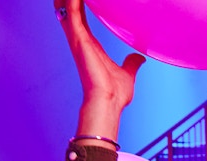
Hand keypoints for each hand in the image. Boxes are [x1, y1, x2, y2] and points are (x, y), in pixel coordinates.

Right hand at [55, 0, 144, 141]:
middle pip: (69, 11)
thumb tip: (139, 59)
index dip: (80, 5)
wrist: (109, 103)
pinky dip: (73, 2)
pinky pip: (72, 14)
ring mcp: (78, 40)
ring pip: (67, 9)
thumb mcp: (127, 74)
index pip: (82, 19)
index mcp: (91, 46)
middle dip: (70, 0)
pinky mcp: (79, 41)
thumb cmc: (115, 94)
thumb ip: (131, 64)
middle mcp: (81, 41)